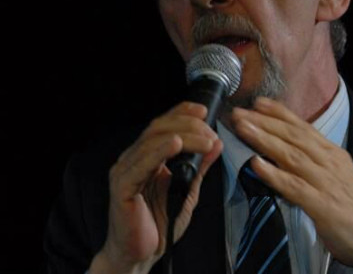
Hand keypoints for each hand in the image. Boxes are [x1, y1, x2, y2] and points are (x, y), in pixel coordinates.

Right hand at [89, 102, 222, 273]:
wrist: (140, 255)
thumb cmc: (159, 224)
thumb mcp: (188, 190)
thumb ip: (200, 167)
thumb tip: (217, 144)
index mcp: (147, 157)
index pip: (163, 125)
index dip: (182, 112)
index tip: (204, 110)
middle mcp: (133, 159)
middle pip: (159, 128)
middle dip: (188, 124)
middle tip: (211, 131)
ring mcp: (125, 171)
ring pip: (153, 141)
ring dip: (184, 136)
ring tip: (206, 140)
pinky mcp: (122, 187)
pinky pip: (142, 163)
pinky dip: (161, 150)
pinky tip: (177, 144)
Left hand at [231, 97, 352, 266]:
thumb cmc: (349, 206)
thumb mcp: (334, 174)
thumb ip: (312, 160)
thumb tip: (282, 147)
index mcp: (332, 153)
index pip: (303, 127)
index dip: (280, 113)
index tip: (258, 102)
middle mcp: (329, 162)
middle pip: (294, 137)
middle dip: (265, 122)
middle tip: (240, 112)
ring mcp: (326, 182)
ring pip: (292, 156)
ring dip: (265, 140)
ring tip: (243, 129)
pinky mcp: (322, 205)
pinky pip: (294, 186)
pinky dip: (274, 174)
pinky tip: (256, 165)